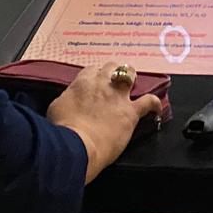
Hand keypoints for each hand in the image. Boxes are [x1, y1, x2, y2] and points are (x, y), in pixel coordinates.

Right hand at [47, 61, 163, 183]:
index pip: (92, 70)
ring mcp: (118, 97)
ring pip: (129, 75)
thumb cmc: (62, 131)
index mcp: (82, 82)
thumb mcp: (56, 107)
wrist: (76, 146)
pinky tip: (156, 107)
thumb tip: (71, 99)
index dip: (96, 76)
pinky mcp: (130, 112)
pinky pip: (148, 101)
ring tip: (132, 84)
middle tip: (113, 82)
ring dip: (131, 78)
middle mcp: (102, 84)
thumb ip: (68, 98)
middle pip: (112, 66)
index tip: (95, 83)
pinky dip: (154, 103)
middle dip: (113, 72)